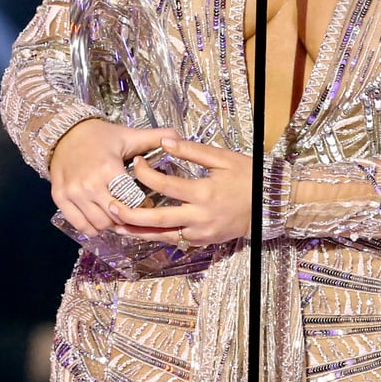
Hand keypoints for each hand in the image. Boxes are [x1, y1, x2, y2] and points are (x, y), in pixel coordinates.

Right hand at [48, 119, 176, 236]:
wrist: (64, 132)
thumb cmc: (100, 136)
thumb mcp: (128, 136)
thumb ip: (155, 137)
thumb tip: (180, 137)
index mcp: (108, 169)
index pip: (132, 201)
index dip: (143, 206)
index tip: (147, 202)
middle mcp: (89, 184)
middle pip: (116, 217)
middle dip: (128, 217)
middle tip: (133, 210)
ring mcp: (73, 193)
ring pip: (99, 224)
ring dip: (111, 224)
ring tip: (116, 214)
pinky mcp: (60, 198)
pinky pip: (80, 225)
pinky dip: (92, 227)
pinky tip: (99, 218)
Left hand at [106, 135, 250, 248]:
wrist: (269, 205)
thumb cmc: (249, 178)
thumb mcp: (223, 158)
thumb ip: (192, 151)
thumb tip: (165, 141)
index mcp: (203, 193)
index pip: (165, 185)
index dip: (145, 174)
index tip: (135, 162)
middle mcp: (200, 217)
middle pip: (158, 218)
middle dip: (131, 215)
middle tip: (111, 208)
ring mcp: (201, 233)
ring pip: (164, 236)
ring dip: (139, 232)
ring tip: (117, 225)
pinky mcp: (203, 241)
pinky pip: (175, 241)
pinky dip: (156, 236)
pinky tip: (140, 231)